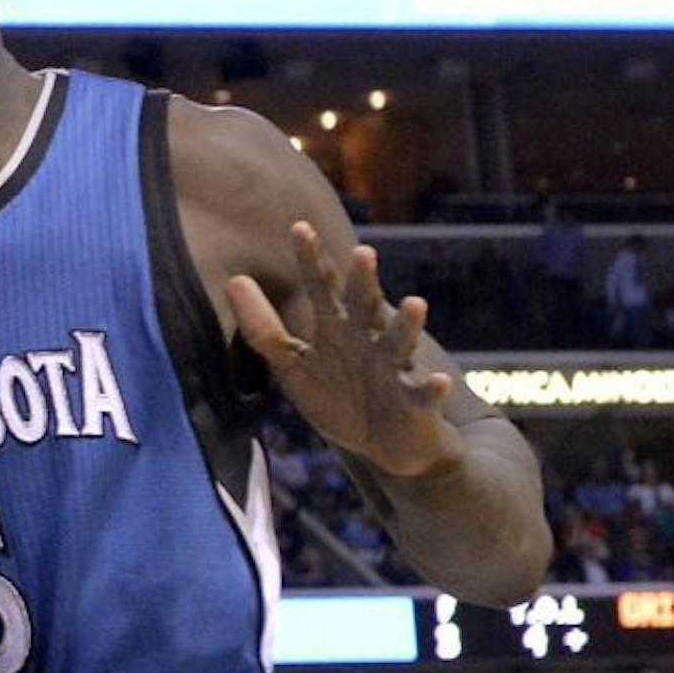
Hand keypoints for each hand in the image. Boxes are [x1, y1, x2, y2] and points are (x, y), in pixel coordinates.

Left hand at [228, 221, 463, 477]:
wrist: (385, 444)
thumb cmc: (339, 398)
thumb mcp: (294, 365)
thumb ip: (264, 330)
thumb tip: (234, 280)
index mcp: (337, 330)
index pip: (321, 288)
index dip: (312, 260)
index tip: (299, 227)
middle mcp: (368, 341)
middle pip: (364, 306)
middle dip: (363, 282)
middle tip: (362, 252)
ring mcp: (394, 369)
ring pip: (400, 343)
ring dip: (407, 326)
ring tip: (415, 303)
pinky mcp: (415, 401)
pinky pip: (424, 394)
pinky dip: (432, 389)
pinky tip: (439, 381)